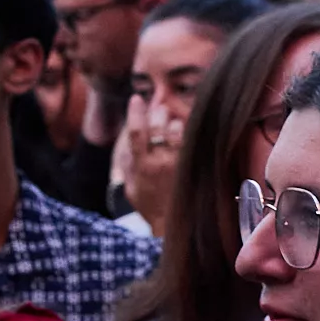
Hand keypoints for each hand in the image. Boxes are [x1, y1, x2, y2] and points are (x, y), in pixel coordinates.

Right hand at [125, 92, 183, 219]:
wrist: (170, 222)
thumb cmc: (147, 205)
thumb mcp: (130, 186)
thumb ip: (128, 164)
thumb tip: (128, 144)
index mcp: (141, 166)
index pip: (136, 133)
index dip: (136, 112)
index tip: (136, 98)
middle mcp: (159, 162)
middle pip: (158, 128)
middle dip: (157, 113)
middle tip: (157, 108)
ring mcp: (177, 164)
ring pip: (177, 132)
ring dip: (173, 121)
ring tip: (170, 118)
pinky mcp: (190, 166)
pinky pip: (190, 143)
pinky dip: (186, 132)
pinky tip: (184, 128)